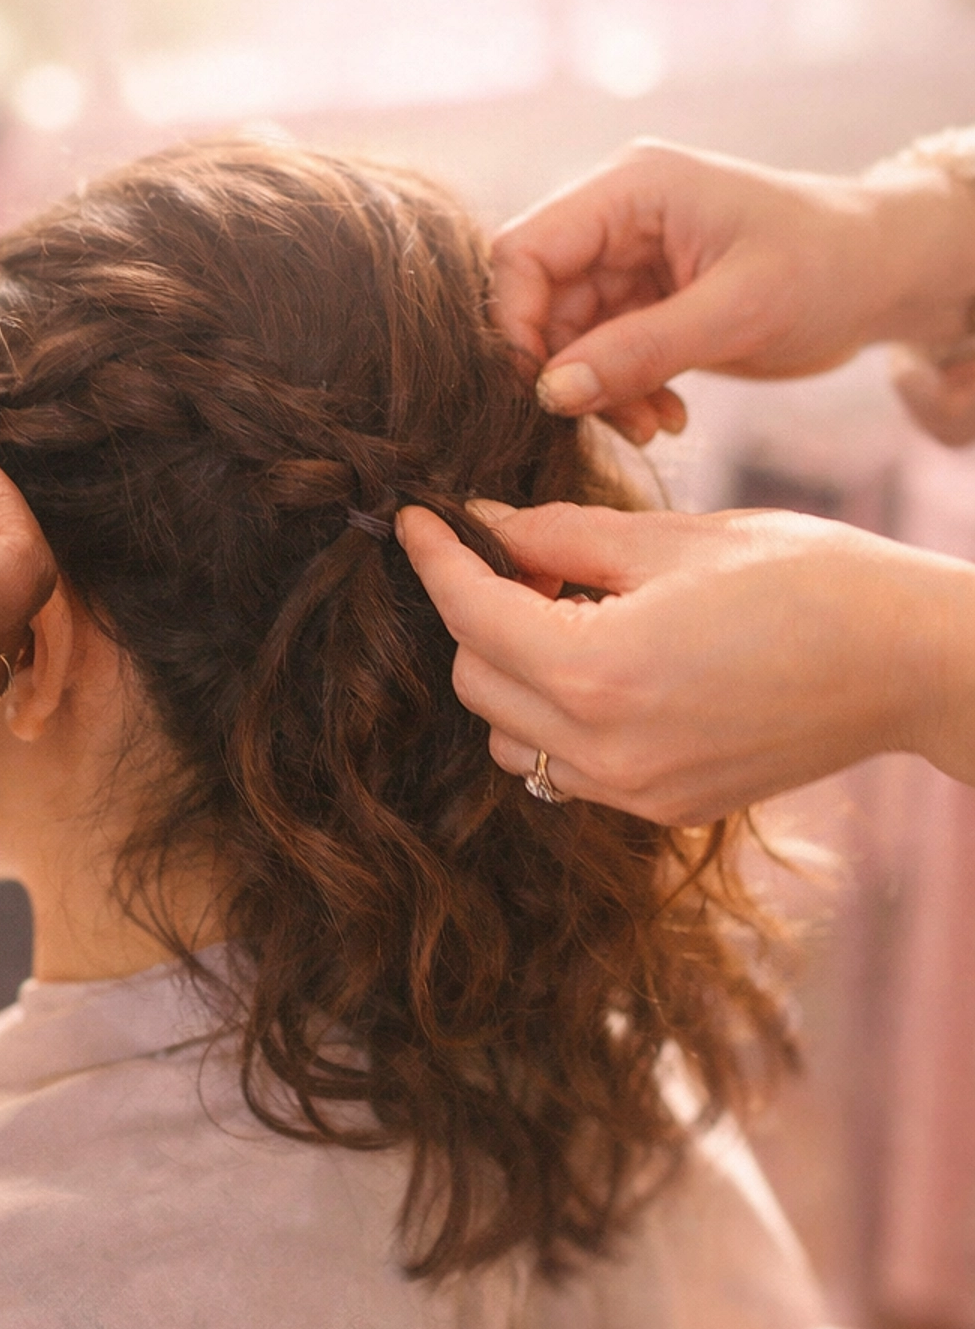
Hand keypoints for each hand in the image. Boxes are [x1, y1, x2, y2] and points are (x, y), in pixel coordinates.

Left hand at [396, 498, 974, 821]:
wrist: (910, 661)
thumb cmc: (808, 579)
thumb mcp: (673, 539)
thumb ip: (560, 536)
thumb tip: (485, 524)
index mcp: (598, 671)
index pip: (469, 614)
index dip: (435, 559)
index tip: (418, 520)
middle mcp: (605, 750)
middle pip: (475, 678)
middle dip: (477, 611)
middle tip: (523, 555)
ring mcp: (635, 792)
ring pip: (511, 734)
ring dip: (511, 670)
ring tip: (570, 609)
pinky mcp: (664, 808)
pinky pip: (567, 766)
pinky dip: (559, 713)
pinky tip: (607, 658)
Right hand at [490, 140, 974, 443]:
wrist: (885, 276)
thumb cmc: (827, 268)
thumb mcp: (738, 311)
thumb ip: (639, 351)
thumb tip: (551, 395)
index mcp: (630, 188)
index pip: (524, 251)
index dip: (516, 322)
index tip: (544, 392)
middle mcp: (617, 218)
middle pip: (539, 300)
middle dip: (566, 370)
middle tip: (616, 420)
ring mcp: (629, 260)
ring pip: (568, 338)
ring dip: (599, 393)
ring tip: (654, 426)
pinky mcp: (646, 301)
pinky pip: (602, 355)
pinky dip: (623, 394)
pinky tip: (667, 416)